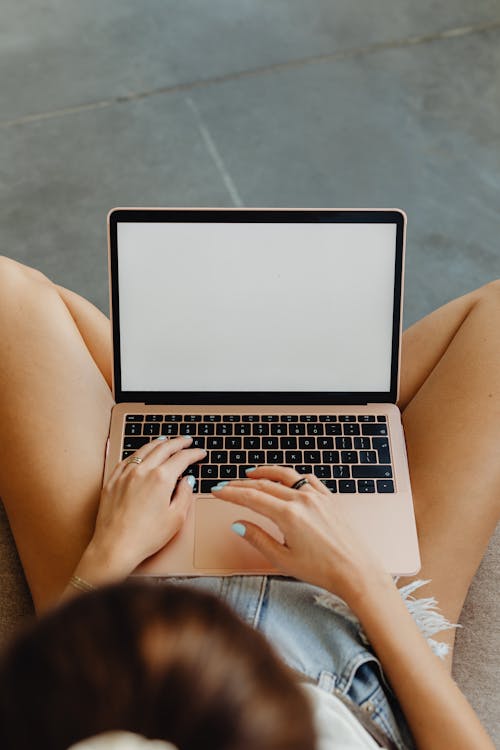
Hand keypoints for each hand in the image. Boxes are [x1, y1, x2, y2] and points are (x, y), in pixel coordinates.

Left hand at [86, 435, 206, 577]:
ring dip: (158, 443)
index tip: (200, 453)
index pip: (182, 458)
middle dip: (178, 442)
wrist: (115, 547)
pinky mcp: (112, 481)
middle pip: (164, 448)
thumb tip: (187, 481)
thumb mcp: (176, 518)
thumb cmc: (146, 537)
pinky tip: (141, 454)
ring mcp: (125, 474)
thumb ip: (185, 494)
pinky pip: (127, 459)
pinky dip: (138, 453)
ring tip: (166, 441)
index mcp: (161, 478)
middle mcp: (142, 471)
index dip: (194, 453)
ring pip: (144, 450)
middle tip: (187, 440)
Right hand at [212, 466, 390, 601]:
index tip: (217, 491)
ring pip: (285, 476)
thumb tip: (239, 524)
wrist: (356, 572)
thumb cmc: (323, 570)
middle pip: (264, 484)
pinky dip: (291, 476)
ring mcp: (318, 496)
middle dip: (242, 484)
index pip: (251, 497)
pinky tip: (285, 479)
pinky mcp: (329, 498)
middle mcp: (303, 499)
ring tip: (251, 474)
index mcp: (288, 514)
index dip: (231, 493)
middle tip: (226, 485)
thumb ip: (258, 538)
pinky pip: (307, 479)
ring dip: (265, 473)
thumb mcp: (283, 559)